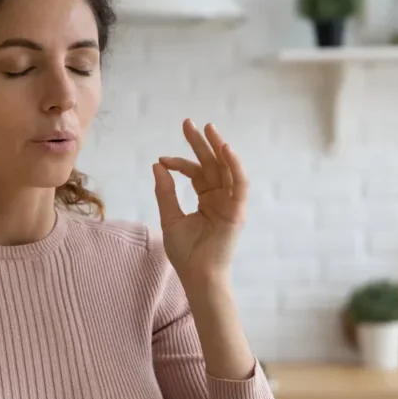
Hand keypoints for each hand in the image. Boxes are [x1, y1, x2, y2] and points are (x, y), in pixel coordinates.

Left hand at [152, 119, 247, 285]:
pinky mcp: (238, 210)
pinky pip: (240, 183)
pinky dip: (234, 165)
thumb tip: (157, 165)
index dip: (180, 163)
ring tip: (208, 128)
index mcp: (207, 200)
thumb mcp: (170, 218)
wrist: (198, 276)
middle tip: (188, 123)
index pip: (196, 173)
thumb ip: (165, 192)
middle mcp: (221, 198)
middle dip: (201, 143)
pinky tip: (225, 149)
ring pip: (227, 169)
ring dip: (219, 147)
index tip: (162, 159)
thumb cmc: (186, 253)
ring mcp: (231, 203)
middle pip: (212, 165)